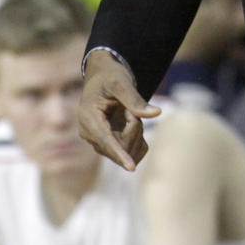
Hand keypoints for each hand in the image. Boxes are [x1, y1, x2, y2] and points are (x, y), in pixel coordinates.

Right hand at [78, 49, 161, 170]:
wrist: (103, 78)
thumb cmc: (109, 76)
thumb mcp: (121, 82)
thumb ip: (135, 99)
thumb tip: (156, 113)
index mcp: (88, 118)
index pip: (106, 140)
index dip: (119, 153)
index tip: (131, 168)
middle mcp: (89, 134)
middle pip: (120, 145)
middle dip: (134, 127)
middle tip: (130, 109)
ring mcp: (99, 142)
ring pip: (128, 150)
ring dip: (136, 132)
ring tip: (128, 112)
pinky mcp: (108, 147)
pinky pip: (133, 152)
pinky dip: (139, 138)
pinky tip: (131, 122)